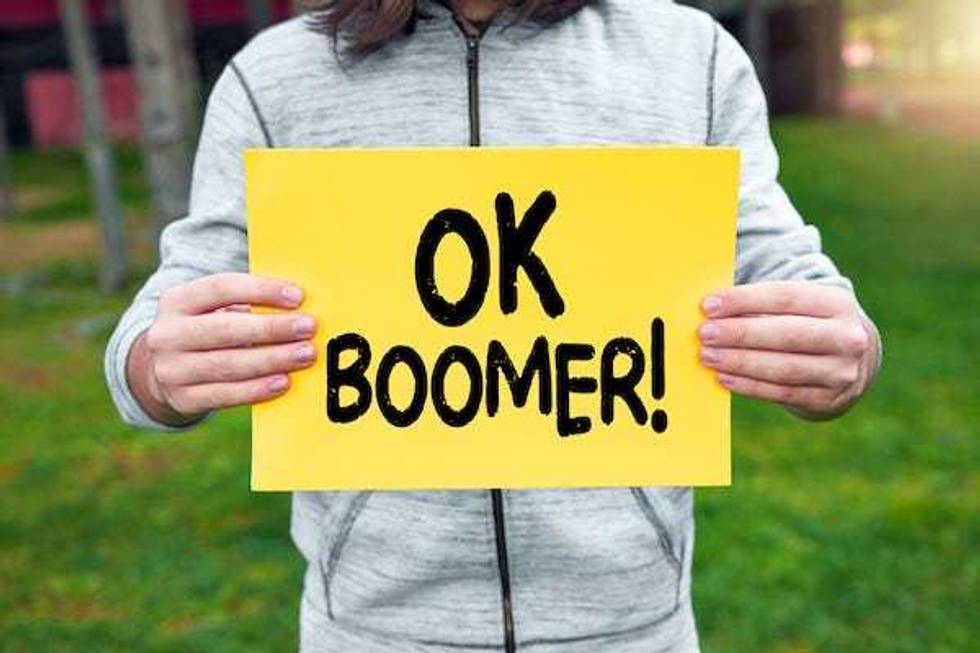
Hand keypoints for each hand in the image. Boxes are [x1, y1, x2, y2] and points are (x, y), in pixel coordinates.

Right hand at [128, 273, 317, 424]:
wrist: (166, 370)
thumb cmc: (208, 330)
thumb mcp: (213, 309)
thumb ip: (248, 303)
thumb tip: (298, 305)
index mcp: (177, 301)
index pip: (221, 288)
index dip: (261, 290)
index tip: (298, 296)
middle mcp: (167, 335)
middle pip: (226, 329)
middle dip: (272, 328)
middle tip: (309, 327)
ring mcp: (171, 370)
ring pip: (228, 365)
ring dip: (272, 360)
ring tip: (305, 354)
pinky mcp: (182, 399)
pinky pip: (226, 395)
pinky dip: (257, 389)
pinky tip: (284, 381)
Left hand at [698, 281, 878, 419]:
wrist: (851, 361)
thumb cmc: (807, 325)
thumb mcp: (799, 307)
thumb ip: (760, 305)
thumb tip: (710, 310)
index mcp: (836, 303)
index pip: (785, 297)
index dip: (744, 300)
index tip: (709, 305)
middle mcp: (846, 337)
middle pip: (786, 334)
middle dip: (740, 333)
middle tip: (705, 334)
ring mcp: (840, 371)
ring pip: (783, 367)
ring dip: (740, 362)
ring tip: (708, 356)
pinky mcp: (827, 399)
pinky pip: (782, 393)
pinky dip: (749, 386)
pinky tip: (724, 378)